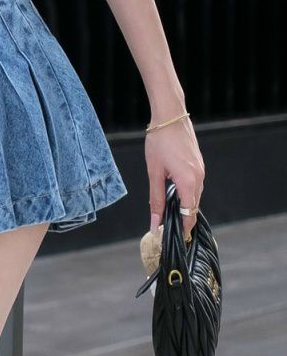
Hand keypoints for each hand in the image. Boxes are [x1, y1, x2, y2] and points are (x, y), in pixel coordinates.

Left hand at [145, 117, 204, 242]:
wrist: (170, 116)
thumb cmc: (159, 141)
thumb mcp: (154, 172)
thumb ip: (156, 199)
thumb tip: (154, 222)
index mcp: (188, 181)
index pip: (189, 213)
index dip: (183, 228)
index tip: (174, 239)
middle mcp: (199, 178)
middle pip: (193, 207)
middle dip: (183, 220)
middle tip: (168, 230)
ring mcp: (201, 170)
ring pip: (195, 196)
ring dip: (184, 206)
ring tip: (169, 215)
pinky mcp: (199, 164)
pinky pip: (196, 186)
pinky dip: (187, 194)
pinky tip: (174, 195)